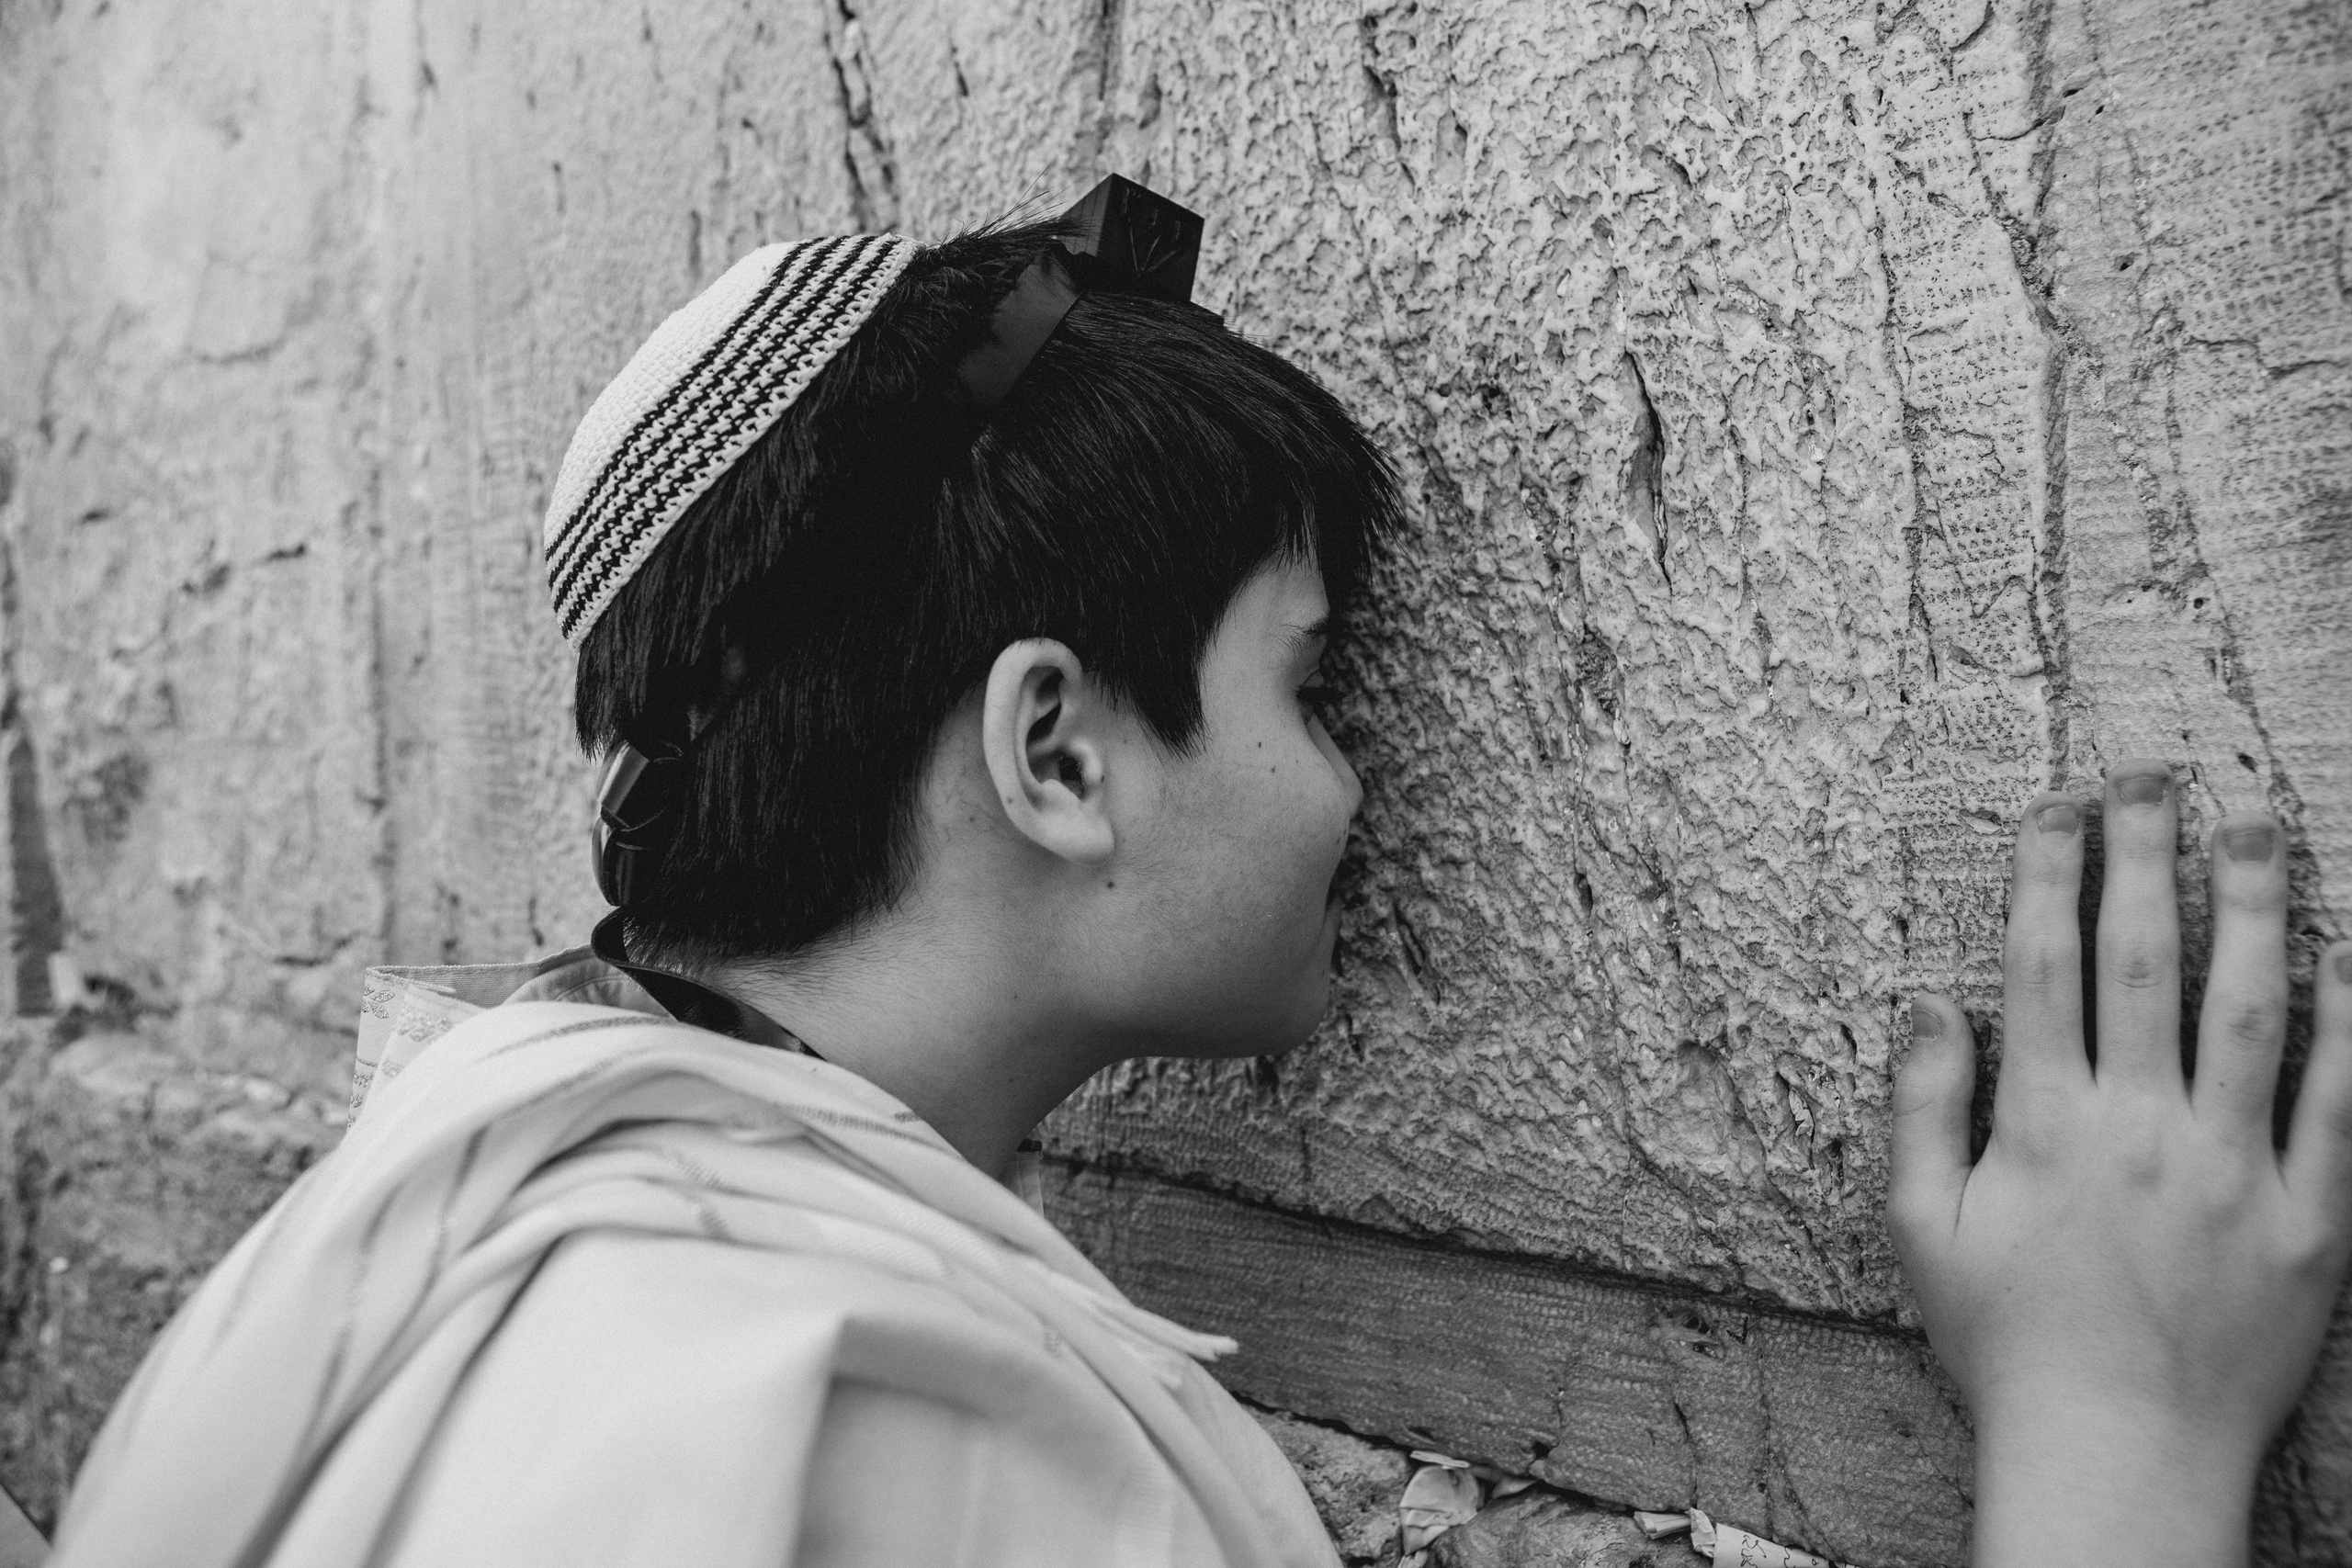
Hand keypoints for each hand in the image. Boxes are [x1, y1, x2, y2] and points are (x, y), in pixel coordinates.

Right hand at [1890, 759, 2351, 1567]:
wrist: (2120, 1456)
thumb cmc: (2007, 1345)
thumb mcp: (1921, 1228)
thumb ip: (1920, 1107)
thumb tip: (1924, 1001)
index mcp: (2044, 1124)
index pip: (2044, 962)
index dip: (2049, 869)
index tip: (2057, 804)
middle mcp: (2141, 1127)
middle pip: (2146, 959)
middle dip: (2147, 853)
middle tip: (2156, 773)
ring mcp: (2234, 1169)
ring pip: (2252, 1007)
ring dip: (2256, 905)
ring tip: (2261, 825)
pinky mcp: (2312, 1220)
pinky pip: (2339, 1104)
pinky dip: (2348, 1024)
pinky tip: (2350, 955)